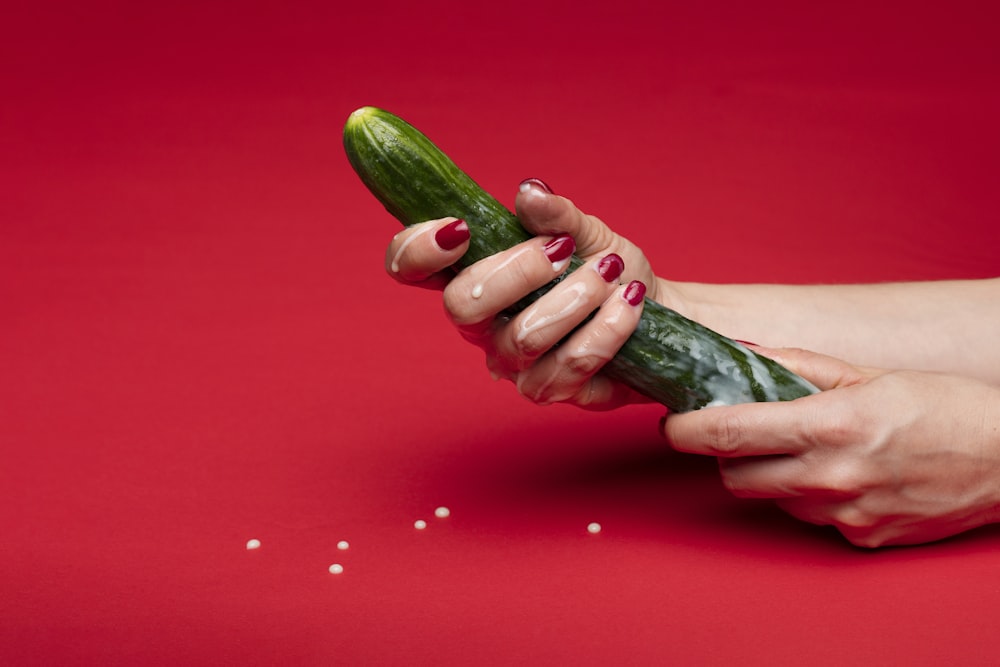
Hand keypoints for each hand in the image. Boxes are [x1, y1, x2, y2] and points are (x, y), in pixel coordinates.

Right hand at [385, 178, 657, 408]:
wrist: (659, 314)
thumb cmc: (609, 270)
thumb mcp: (587, 231)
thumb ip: (556, 214)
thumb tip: (530, 191)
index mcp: (475, 275)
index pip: (412, 268)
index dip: (416, 250)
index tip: (459, 228)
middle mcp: (484, 325)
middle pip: (461, 308)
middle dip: (516, 271)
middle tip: (562, 250)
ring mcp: (516, 364)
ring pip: (522, 339)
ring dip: (573, 298)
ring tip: (611, 272)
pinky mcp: (555, 391)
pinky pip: (569, 366)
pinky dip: (606, 328)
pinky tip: (629, 301)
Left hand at [662, 346, 999, 546]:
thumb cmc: (942, 404)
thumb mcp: (866, 373)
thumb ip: (796, 366)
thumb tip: (742, 353)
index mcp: (829, 425)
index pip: (729, 433)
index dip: (687, 430)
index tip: (672, 425)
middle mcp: (832, 477)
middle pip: (736, 477)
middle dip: (728, 456)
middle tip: (744, 434)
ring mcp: (847, 515)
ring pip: (773, 500)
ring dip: (774, 477)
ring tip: (810, 451)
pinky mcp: (863, 540)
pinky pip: (813, 520)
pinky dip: (814, 498)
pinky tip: (846, 476)